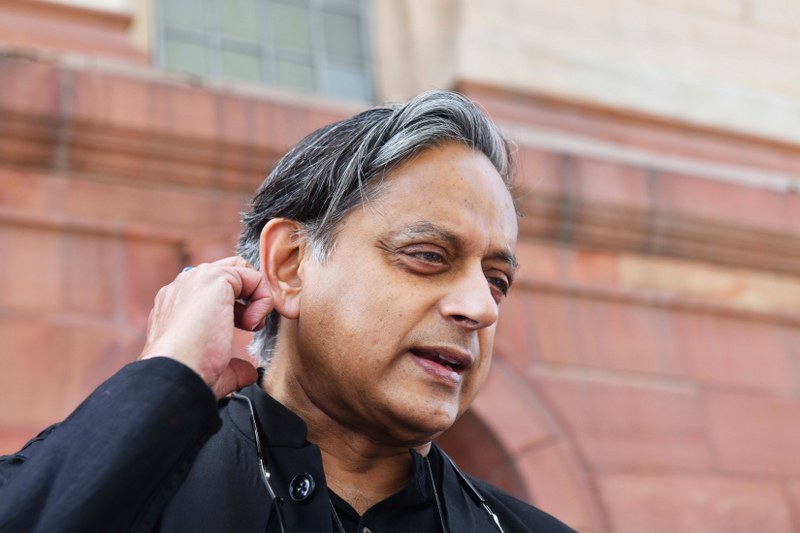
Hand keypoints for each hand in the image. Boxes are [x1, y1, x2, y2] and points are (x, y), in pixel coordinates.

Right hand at [139, 256, 272, 398]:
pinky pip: (253, 277)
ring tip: (252, 325)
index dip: (238, 308)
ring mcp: (196, 279)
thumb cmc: (189, 374)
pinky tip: (252, 324)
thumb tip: (247, 372)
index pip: (215, 291)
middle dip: (248, 296)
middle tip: (252, 325)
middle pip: (229, 273)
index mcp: (177, 305)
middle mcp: (183, 287)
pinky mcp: (214, 278)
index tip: (244, 331)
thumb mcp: (214, 369)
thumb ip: (232, 366)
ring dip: (256, 298)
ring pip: (241, 271)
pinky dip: (263, 300)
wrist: (176, 373)